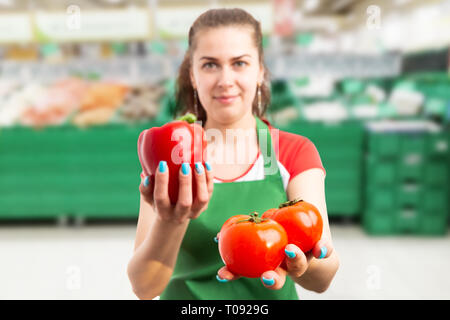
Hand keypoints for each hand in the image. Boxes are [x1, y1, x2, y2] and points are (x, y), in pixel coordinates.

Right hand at [139, 161, 213, 223]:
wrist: (174, 218)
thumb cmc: (159, 202)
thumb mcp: (149, 198)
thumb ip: (145, 188)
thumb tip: (146, 176)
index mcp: (163, 212)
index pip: (161, 198)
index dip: (161, 182)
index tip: (162, 164)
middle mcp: (179, 215)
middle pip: (185, 202)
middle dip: (185, 183)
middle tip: (184, 166)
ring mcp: (194, 212)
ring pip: (202, 199)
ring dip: (201, 181)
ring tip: (198, 165)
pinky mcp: (204, 206)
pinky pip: (210, 193)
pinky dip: (209, 179)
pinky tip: (207, 165)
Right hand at [216, 236, 332, 289]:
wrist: (313, 248)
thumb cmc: (280, 243)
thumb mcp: (262, 238)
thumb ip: (242, 236)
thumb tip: (216, 237)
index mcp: (270, 268)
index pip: (252, 274)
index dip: (236, 274)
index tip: (223, 274)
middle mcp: (285, 269)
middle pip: (278, 279)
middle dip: (270, 280)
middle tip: (265, 277)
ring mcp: (303, 261)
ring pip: (299, 266)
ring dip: (294, 260)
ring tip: (290, 251)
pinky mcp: (320, 251)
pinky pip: (323, 250)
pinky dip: (323, 250)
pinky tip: (321, 248)